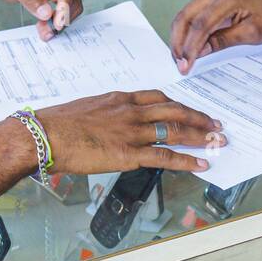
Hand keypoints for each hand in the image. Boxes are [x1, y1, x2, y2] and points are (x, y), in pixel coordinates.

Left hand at [0, 0, 82, 39]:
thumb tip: (47, 13)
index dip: (64, 5)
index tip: (58, 22)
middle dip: (62, 15)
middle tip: (49, 29)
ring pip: (69, 4)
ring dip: (60, 19)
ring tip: (45, 29)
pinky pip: (61, 8)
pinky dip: (55, 19)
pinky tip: (45, 25)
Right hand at [34, 90, 225, 173]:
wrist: (45, 134)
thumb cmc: (59, 124)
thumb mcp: (88, 108)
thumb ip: (107, 113)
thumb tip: (113, 124)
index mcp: (121, 99)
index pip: (159, 97)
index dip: (179, 104)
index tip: (191, 109)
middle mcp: (131, 111)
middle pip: (174, 110)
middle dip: (198, 117)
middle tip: (215, 123)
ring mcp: (132, 131)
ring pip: (176, 130)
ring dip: (200, 136)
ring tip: (216, 141)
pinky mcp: (129, 153)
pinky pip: (166, 156)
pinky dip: (187, 160)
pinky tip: (200, 163)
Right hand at [170, 0, 261, 73]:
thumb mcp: (252, 33)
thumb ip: (223, 41)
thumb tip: (199, 52)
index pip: (201, 25)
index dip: (191, 47)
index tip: (186, 66)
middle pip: (185, 17)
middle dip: (178, 42)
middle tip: (179, 65)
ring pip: (184, 16)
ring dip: (179, 38)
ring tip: (180, 59)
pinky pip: (191, 15)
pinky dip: (186, 32)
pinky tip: (186, 48)